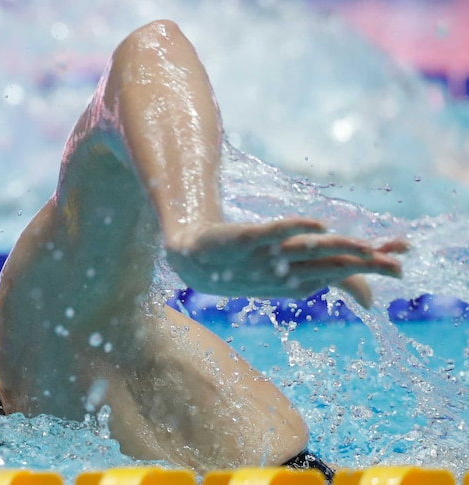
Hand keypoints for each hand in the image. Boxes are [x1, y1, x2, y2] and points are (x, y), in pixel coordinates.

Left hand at [165, 217, 407, 307]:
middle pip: (329, 264)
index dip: (372, 266)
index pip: (342, 272)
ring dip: (336, 248)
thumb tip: (371, 301)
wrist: (194, 261)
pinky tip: (317, 224)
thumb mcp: (292, 275)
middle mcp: (285, 272)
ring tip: (365, 245)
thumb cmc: (249, 268)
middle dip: (362, 262)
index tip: (403, 261)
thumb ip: (332, 281)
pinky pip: (268, 233)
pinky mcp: (241, 239)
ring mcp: (263, 257)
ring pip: (305, 251)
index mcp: (299, 281)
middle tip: (398, 262)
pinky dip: (291, 229)